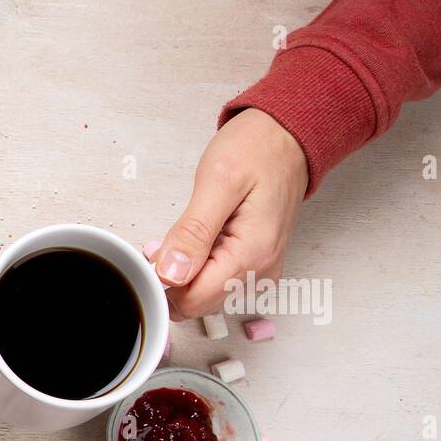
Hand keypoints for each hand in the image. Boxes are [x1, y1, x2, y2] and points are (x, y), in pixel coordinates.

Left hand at [145, 108, 308, 319]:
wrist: (286, 137)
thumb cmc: (256, 150)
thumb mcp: (217, 182)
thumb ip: (192, 232)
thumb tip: (170, 274)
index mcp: (253, 255)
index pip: (193, 301)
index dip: (164, 282)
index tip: (155, 251)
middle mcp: (261, 271)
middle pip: (197, 303)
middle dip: (173, 277)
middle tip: (171, 237)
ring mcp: (260, 271)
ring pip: (203, 295)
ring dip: (185, 272)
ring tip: (191, 233)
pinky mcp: (255, 266)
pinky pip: (215, 281)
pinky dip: (198, 266)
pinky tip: (201, 240)